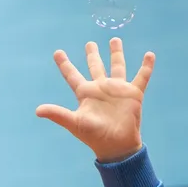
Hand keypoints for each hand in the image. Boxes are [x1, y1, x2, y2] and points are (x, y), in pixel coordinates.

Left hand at [35, 40, 152, 161]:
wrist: (117, 146)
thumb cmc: (94, 136)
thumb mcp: (74, 123)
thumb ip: (57, 114)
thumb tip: (37, 111)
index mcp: (85, 94)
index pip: (72, 75)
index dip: (64, 64)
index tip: (57, 52)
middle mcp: (101, 89)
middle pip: (95, 66)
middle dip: (92, 55)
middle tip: (89, 43)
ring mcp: (117, 90)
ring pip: (117, 66)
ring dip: (116, 53)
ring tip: (114, 39)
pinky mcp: (133, 94)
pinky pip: (142, 77)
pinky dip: (146, 66)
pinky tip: (150, 55)